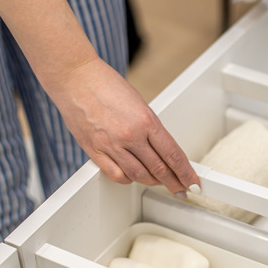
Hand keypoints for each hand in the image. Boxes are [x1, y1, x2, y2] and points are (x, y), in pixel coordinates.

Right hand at [50, 57, 198, 196]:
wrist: (75, 78)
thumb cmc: (105, 84)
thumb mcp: (139, 102)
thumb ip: (149, 127)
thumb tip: (160, 148)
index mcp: (146, 120)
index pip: (173, 154)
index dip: (185, 171)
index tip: (192, 180)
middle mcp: (130, 135)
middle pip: (159, 169)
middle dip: (174, 182)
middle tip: (182, 190)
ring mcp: (111, 145)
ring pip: (139, 175)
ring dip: (153, 182)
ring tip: (160, 183)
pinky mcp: (94, 150)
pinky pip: (116, 174)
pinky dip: (128, 179)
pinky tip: (133, 177)